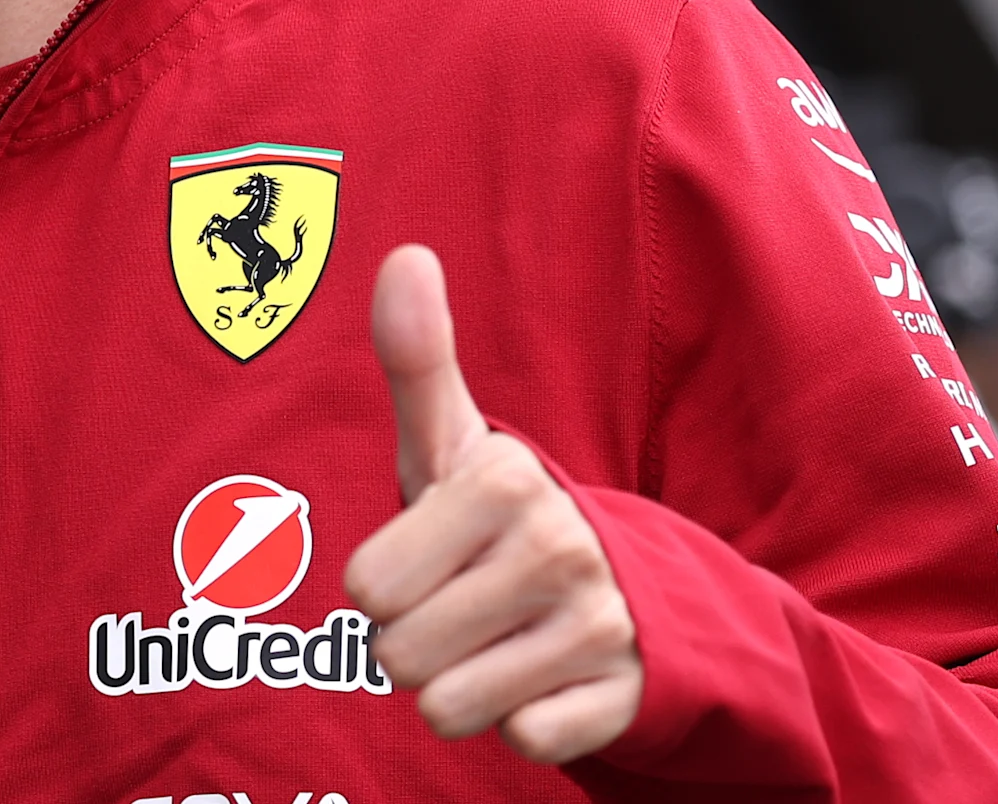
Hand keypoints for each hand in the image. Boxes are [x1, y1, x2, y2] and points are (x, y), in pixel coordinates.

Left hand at [342, 244, 642, 763]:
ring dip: (461, 690)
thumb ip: (416, 359)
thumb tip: (403, 254)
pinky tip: (543, 679)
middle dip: (414, 645)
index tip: (426, 557)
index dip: (382, 585)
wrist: (631, 589)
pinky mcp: (625, 698)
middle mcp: (557, 549)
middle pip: (400, 657)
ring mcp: (599, 627)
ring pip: (453, 709)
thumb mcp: (452, 442)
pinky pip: (523, 743)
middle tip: (457, 608)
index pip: (367, 588)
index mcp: (502, 481)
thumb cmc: (497, 515)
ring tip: (495, 642)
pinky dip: (521, 723)